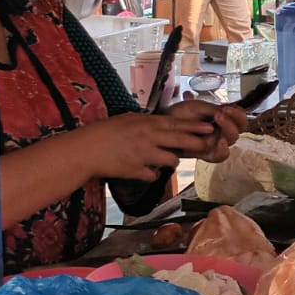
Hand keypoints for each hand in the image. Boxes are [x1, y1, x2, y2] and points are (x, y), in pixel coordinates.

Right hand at [74, 113, 221, 181]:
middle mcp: (149, 138)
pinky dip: (152, 174)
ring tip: (165, 159)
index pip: (177, 124)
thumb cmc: (103, 132)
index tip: (210, 128)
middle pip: (181, 141)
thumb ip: (147, 122)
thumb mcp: (127, 119)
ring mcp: (143, 155)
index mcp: (147, 123)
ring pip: (171, 160)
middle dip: (197, 144)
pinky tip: (147, 171)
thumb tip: (161, 123)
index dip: (195, 127)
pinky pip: (153, 175)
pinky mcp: (136, 171)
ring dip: (171, 161)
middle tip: (208, 145)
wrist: (84, 151)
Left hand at [163, 101, 247, 161]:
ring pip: (230, 143)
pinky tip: (219, 142)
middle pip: (237, 132)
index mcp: (223, 122)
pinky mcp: (205, 154)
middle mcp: (221, 134)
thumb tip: (229, 110)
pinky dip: (222, 149)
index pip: (240, 121)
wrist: (163, 123)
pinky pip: (219, 157)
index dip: (239, 115)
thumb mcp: (199, 107)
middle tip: (221, 112)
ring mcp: (213, 145)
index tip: (230, 108)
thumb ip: (215, 109)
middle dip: (232, 121)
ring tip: (219, 119)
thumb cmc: (180, 115)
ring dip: (228, 130)